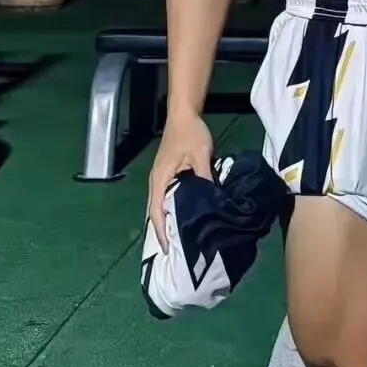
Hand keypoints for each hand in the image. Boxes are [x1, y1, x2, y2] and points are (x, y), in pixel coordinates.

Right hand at [148, 112, 213, 250]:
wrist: (184, 114)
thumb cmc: (191, 133)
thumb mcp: (201, 155)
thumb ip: (204, 178)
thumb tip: (211, 201)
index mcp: (160, 178)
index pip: (156, 211)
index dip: (160, 231)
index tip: (167, 249)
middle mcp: (156, 181)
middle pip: (155, 212)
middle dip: (162, 232)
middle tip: (175, 251)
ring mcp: (161, 177)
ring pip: (159, 205)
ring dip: (167, 222)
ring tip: (179, 240)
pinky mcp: (167, 174)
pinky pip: (166, 197)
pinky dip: (171, 210)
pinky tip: (183, 218)